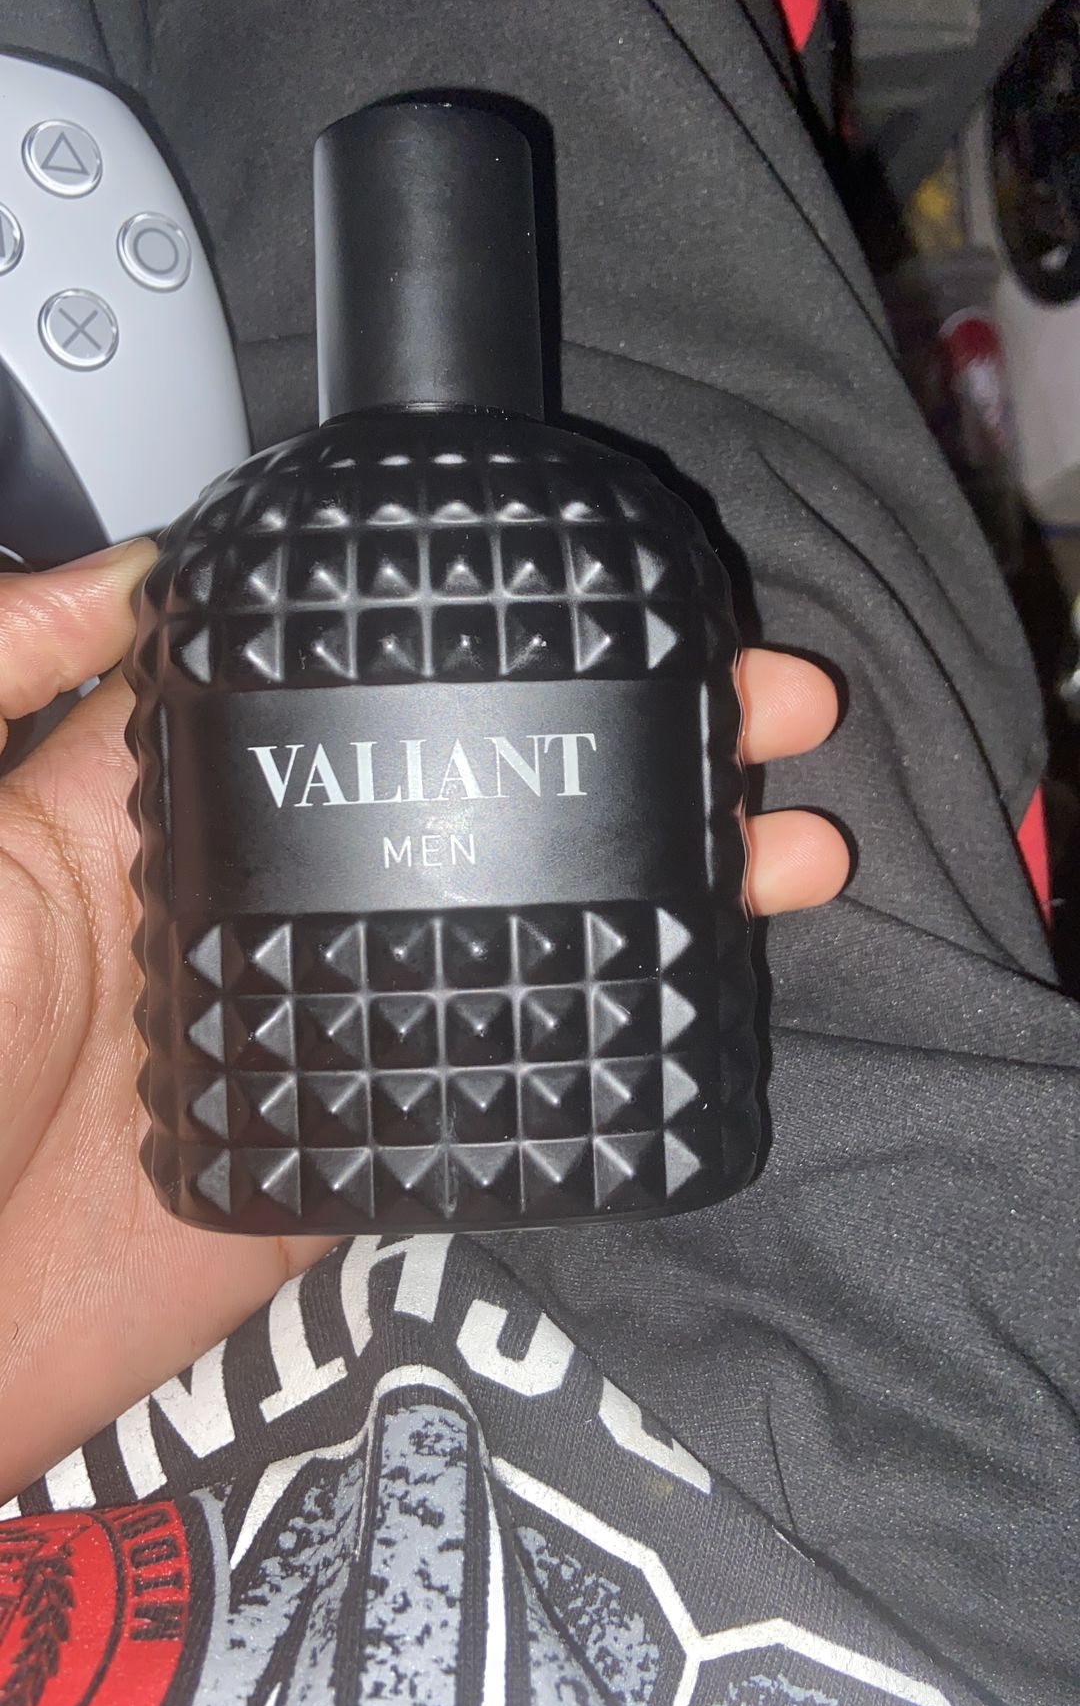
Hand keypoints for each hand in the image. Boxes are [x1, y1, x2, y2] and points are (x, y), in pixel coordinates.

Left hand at [0, 543, 846, 1497]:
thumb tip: (142, 556)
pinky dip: (609, 1041)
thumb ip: (8, 670)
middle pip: (485, 798)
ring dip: (661, 887)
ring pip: (525, 931)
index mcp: (175, 805)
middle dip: (638, 750)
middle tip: (768, 716)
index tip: (621, 604)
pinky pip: (503, 1084)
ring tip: (787, 849)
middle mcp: (276, 899)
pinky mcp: (359, 1149)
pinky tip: (706, 993)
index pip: (366, 689)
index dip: (498, 643)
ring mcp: (332, 1022)